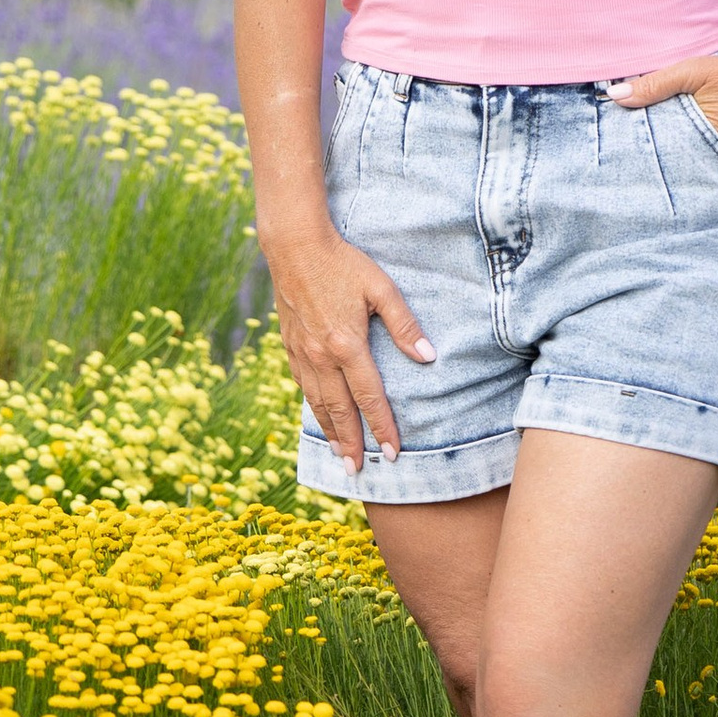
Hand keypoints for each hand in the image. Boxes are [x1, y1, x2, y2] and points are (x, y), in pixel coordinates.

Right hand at [264, 224, 433, 471]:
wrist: (294, 245)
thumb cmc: (343, 262)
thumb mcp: (381, 288)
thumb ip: (404, 326)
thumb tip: (428, 357)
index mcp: (347, 345)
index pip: (369, 397)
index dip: (382, 427)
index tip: (392, 452)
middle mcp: (321, 356)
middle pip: (339, 410)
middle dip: (352, 443)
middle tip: (359, 471)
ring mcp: (302, 353)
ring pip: (317, 402)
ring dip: (330, 432)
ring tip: (339, 455)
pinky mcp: (289, 345)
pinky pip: (302, 385)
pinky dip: (312, 407)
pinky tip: (320, 416)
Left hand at [605, 46, 717, 176]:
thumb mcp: (695, 72)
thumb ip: (654, 84)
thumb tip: (613, 95)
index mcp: (705, 145)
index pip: (664, 168)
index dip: (646, 170)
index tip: (625, 175)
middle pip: (683, 180)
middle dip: (664, 180)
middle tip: (636, 185)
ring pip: (703, 180)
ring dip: (687, 177)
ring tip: (662, 180)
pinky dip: (708, 173)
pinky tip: (693, 170)